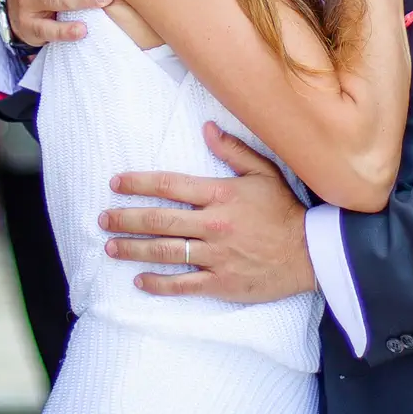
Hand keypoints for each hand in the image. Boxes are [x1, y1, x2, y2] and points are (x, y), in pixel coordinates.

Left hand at [99, 123, 317, 301]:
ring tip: (110, 247)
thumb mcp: (263, 172)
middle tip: (103, 218)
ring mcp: (215, 256)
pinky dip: (157, 284)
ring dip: (132, 249)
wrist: (310, 253)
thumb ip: (233, 150)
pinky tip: (139, 280)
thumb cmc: (284, 210)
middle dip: (125, 218)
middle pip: (158, 220)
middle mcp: (212, 225)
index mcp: (220, 194)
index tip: (115, 183)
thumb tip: (206, 128)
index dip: (138, 183)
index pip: (169, 186)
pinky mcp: (221, 283)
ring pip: (164, 252)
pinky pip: (182, 285)